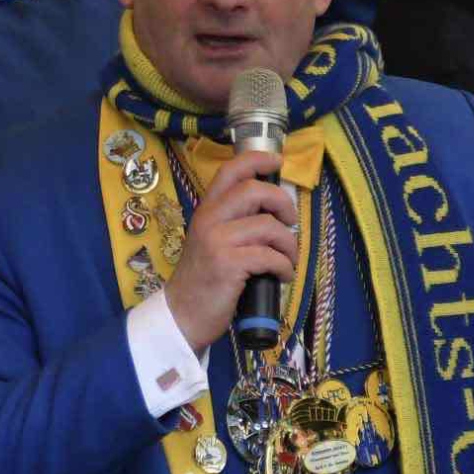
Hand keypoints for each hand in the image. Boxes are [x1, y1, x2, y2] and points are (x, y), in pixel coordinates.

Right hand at [163, 149, 296, 352]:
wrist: (183, 314)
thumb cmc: (204, 278)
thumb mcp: (212, 240)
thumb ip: (234, 221)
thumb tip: (274, 209)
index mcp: (207, 209)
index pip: (230, 171)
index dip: (257, 159)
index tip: (277, 162)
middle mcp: (209, 219)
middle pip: (254, 191)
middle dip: (282, 203)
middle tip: (290, 221)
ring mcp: (217, 241)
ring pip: (268, 226)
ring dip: (288, 244)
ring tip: (288, 260)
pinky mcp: (228, 264)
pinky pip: (270, 256)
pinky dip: (284, 267)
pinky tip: (282, 276)